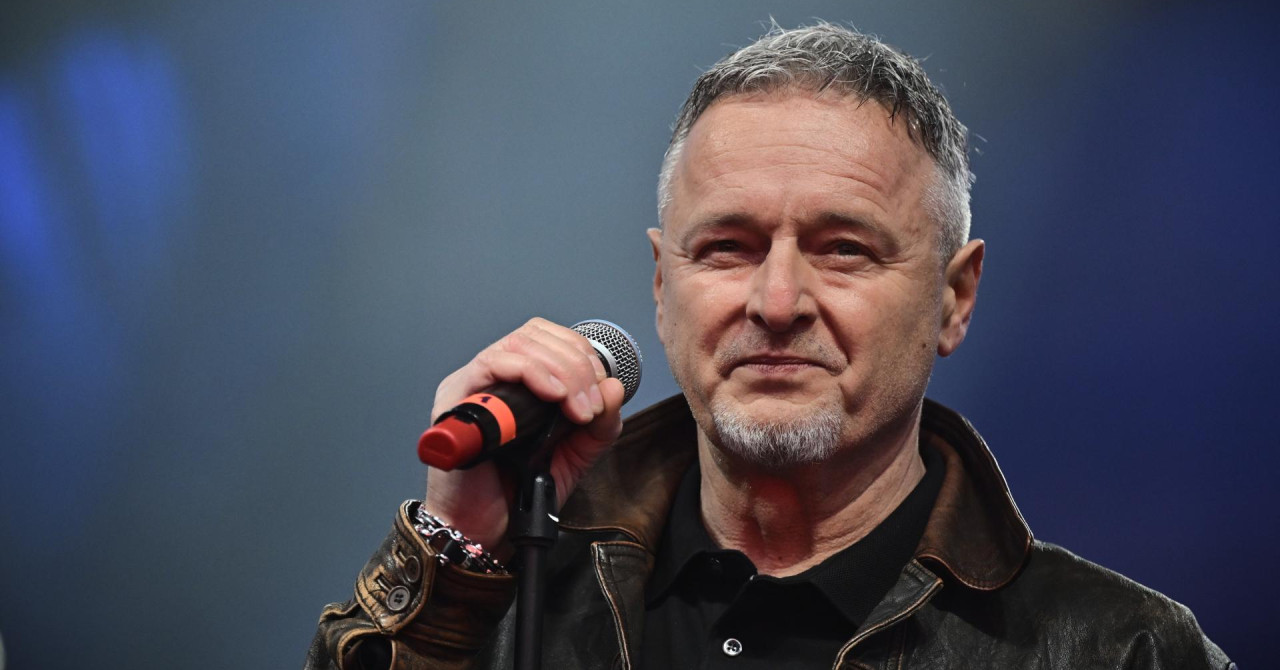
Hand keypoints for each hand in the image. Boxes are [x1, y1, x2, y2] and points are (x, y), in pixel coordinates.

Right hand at [423, 318, 625, 554]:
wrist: (485, 532)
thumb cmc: (518, 495)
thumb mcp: (574, 456)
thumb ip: (599, 425)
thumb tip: (614, 387)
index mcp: (515, 384)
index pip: (548, 339)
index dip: (581, 354)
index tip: (600, 393)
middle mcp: (491, 380)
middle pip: (535, 336)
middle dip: (576, 364)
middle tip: (590, 407)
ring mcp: (471, 388)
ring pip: (518, 345)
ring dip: (560, 370)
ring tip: (577, 409)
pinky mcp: (456, 403)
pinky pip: (491, 365)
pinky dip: (531, 373)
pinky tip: (554, 396)